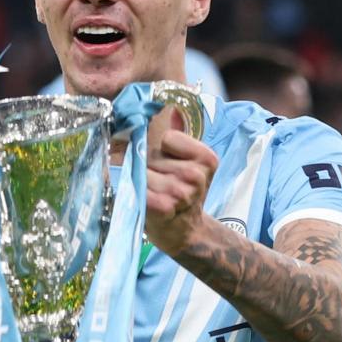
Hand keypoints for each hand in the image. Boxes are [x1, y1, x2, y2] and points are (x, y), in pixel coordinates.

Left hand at [143, 129, 218, 255]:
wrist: (184, 233)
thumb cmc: (181, 194)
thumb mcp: (188, 164)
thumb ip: (179, 137)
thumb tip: (171, 109)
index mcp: (207, 158)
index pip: (168, 137)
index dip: (163, 151)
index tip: (170, 166)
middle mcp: (195, 174)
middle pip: (151, 155)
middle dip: (149, 166)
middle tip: (159, 183)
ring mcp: (180, 191)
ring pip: (141, 170)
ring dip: (140, 181)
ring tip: (154, 194)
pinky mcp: (162, 205)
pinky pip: (136, 186)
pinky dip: (134, 192)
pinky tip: (148, 204)